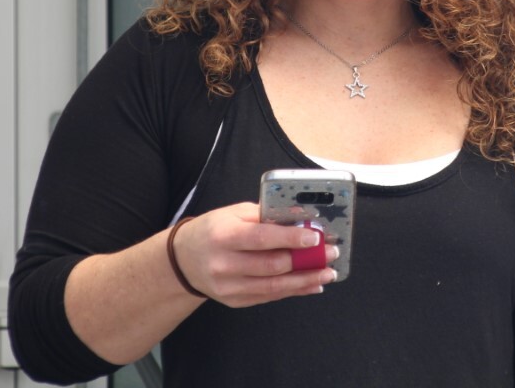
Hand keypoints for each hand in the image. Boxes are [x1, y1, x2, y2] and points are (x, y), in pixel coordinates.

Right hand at [170, 203, 337, 306]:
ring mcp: (228, 287)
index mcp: (223, 236)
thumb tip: (299, 218)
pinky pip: (269, 297)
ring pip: (274, 287)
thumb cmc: (214, 230)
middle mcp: (224, 264)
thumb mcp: (234, 213)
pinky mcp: (235, 301)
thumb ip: (265, 216)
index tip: (316, 237)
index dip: (291, 238)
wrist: (183, 259)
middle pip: (272, 266)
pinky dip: (293, 291)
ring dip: (305, 280)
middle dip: (306, 261)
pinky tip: (311, 284)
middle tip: (330, 254)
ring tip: (327, 273)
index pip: (261, 239)